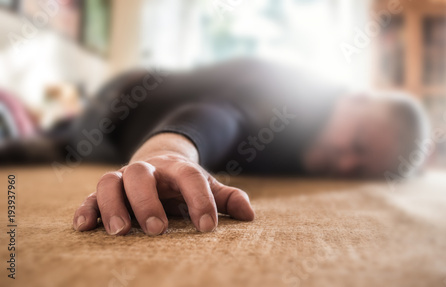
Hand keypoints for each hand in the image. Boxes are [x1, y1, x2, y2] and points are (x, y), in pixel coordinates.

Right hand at [73, 152, 254, 235]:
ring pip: (109, 182)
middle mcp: (147, 170)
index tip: (208, 228)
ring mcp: (122, 178)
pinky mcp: (104, 192)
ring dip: (112, 205)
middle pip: (140, 174)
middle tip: (157, 229)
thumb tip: (249, 215)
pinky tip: (84, 228)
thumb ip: (226, 198)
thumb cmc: (184, 182)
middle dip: (147, 201)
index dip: (200, 200)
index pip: (190, 178)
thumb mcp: (207, 186)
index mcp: (176, 169)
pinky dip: (85, 210)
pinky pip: (89, 197)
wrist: (157, 162)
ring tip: (120, 232)